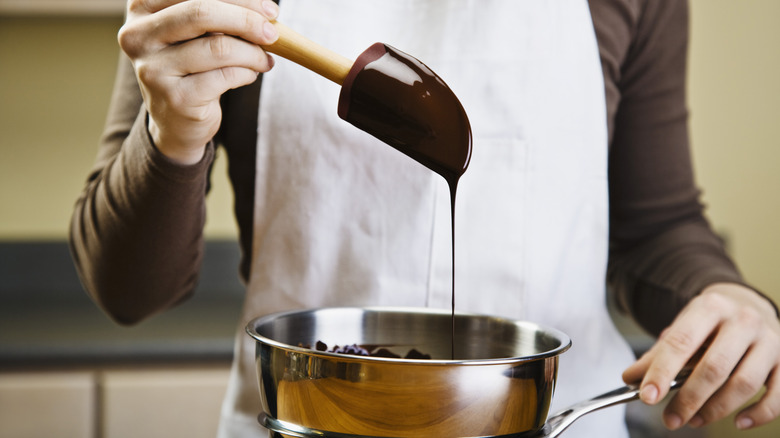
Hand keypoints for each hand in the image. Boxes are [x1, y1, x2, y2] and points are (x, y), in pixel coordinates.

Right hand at [118, 0, 279, 163]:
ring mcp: (153, 69)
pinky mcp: (175, 98)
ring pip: (219, 47)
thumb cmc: (191, 65)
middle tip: (273, 32)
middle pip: (202, 12)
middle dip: (247, 20)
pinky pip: (225, 76)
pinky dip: (247, 73)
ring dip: (253, 53)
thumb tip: (264, 9)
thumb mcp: (197, 32)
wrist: (176, 120)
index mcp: (141, 8)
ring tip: (264, 59)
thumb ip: (218, 14)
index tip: (270, 9)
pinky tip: (250, 75)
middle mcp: (138, 36)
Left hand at [623, 282, 779, 429]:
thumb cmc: (710, 323)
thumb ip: (658, 353)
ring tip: (694, 420)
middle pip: (714, 367)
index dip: (661, 372)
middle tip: (670, 418)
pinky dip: (758, 414)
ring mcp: (769, 341)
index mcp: (710, 307)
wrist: (747, 304)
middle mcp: (743, 321)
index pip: (681, 342)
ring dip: (716, 409)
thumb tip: (631, 378)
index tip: (647, 396)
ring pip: (744, 383)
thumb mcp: (682, 327)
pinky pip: (777, 395)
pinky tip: (738, 422)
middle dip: (688, 398)